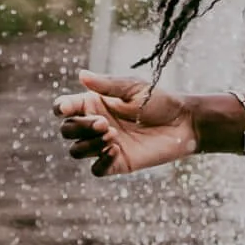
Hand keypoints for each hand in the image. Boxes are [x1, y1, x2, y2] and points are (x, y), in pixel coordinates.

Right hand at [55, 73, 195, 175]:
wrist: (183, 123)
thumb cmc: (159, 100)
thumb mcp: (133, 88)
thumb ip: (106, 85)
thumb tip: (81, 75)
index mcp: (94, 104)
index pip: (65, 107)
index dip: (60, 108)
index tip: (68, 108)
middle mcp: (95, 125)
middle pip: (67, 131)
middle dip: (80, 127)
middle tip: (104, 123)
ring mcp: (103, 145)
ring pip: (76, 151)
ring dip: (89, 144)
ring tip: (113, 136)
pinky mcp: (116, 163)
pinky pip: (96, 169)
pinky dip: (100, 161)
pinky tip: (116, 151)